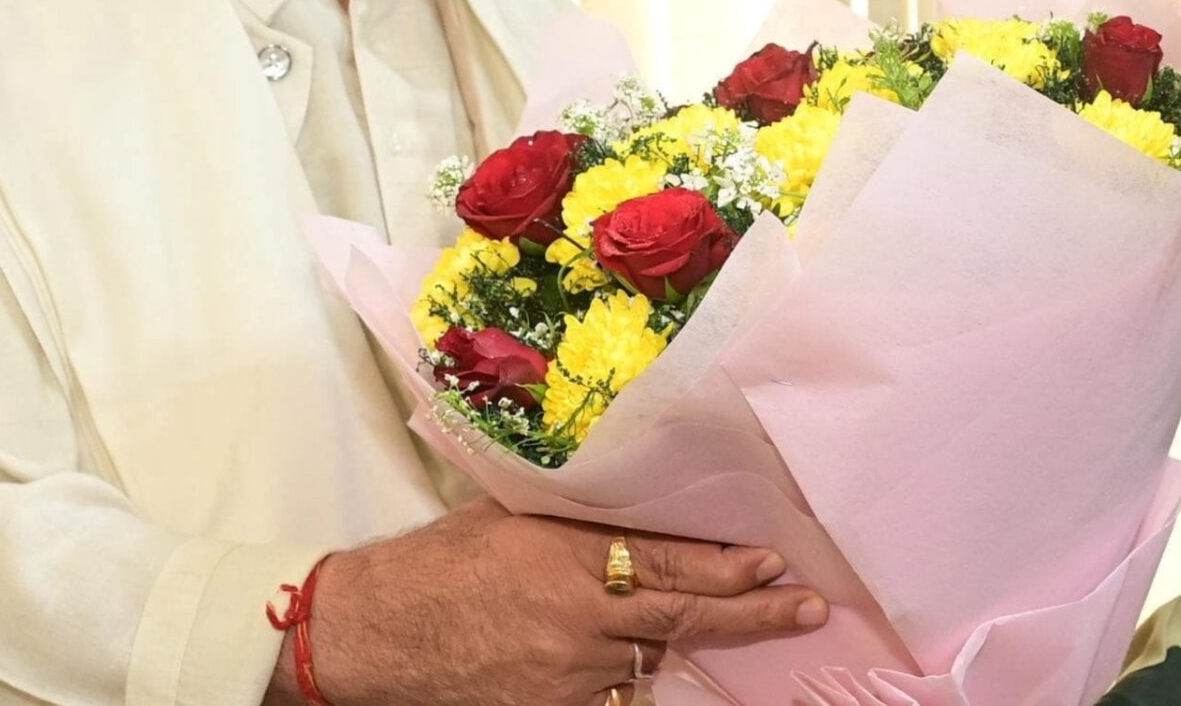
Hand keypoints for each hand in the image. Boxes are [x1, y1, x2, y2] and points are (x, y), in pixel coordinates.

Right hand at [272, 500, 827, 705]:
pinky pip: (612, 695)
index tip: (772, 561)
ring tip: (747, 625)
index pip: (668, 563)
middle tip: (806, 606)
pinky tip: (647, 664)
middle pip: (681, 618)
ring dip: (689, 645)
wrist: (374, 634)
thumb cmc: (438, 564)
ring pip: (650, 660)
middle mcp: (577, 617)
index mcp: (567, 555)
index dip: (726, 566)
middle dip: (752, 613)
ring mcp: (566, 673)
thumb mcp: (512, 516)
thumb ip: (576, 514)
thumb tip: (635, 494)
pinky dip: (632, 679)